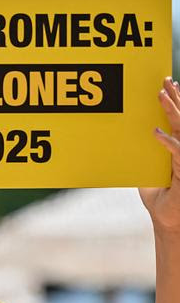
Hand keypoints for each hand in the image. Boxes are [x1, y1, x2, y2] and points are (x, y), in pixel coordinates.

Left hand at [139, 77, 179, 233]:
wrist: (167, 221)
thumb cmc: (159, 199)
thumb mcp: (146, 175)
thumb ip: (144, 158)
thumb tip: (127, 143)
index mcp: (178, 150)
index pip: (179, 122)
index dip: (176, 103)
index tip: (169, 85)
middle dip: (175, 100)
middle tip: (165, 81)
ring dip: (172, 112)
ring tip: (161, 95)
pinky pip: (179, 154)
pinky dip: (168, 142)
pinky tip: (155, 133)